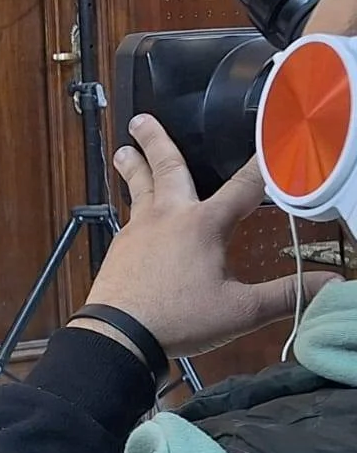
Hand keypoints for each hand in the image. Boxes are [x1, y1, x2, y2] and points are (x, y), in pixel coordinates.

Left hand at [83, 114, 338, 357]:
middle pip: (165, 168)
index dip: (263, 164)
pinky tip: (133, 210)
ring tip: (124, 150)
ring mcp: (138, 230)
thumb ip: (287, 295)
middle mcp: (167, 216)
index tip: (273, 141)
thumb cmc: (180, 319)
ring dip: (134, 166)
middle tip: (142, 118)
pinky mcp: (119, 247)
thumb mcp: (242, 310)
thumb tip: (334, 285)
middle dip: (157, 140)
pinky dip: (132, 204)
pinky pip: (129, 215)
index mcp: (202, 224)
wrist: (118, 334)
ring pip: (139, 188)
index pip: (243, 187)